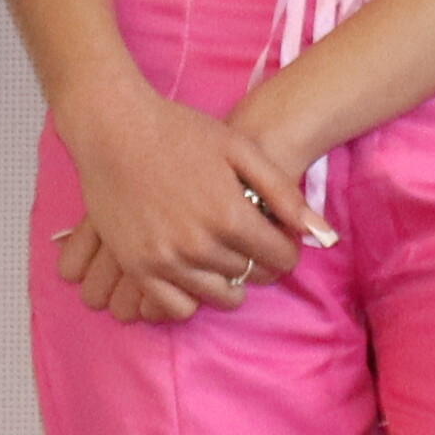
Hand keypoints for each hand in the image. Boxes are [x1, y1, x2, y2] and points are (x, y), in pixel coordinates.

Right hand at [50, 78, 316, 325]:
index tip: (278, 240)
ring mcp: (166, 259)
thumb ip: (283, 192)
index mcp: (230, 215)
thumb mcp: (240, 149)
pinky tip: (192, 274)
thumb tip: (321, 233)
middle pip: (251, 276)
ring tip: (222, 258)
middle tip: (248, 244)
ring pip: (218, 295)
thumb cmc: (179, 131)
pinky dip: (190, 297)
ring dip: (228, 282)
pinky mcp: (137, 266)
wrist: (113, 127)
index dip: (286, 250)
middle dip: (258, 262)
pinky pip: (175, 306)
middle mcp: (200, 244)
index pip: (281, 258)